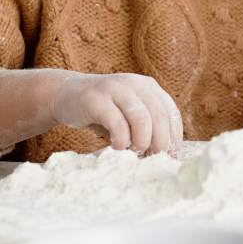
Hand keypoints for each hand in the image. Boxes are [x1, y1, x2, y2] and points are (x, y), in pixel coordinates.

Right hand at [48, 71, 183, 155]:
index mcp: (148, 86)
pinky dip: (122, 140)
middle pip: (159, 116)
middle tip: (154, 159)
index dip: (174, 136)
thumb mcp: (129, 113)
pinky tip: (118, 148)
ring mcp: (117, 90)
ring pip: (141, 119)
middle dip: (160, 142)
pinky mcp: (97, 101)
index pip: (171, 111)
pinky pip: (117, 123)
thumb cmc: (103, 110)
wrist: (66, 94)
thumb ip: (146, 125)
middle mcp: (136, 84)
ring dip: (142, 141)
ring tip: (135, 154)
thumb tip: (165, 154)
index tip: (171, 156)